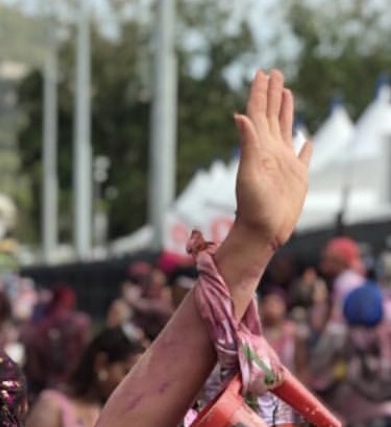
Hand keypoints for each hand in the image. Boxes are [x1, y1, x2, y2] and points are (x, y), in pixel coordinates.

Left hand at [231, 70, 312, 250]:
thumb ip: (247, 143)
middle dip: (272, 94)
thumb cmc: (254, 207)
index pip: (257, 113)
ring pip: (285, 129)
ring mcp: (284, 164)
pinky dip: (304, 147)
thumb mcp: (249, 172)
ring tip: (286, 92)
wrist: (262, 233)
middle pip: (271, 115)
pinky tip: (305, 139)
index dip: (259, 93)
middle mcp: (270, 152)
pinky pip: (302, 157)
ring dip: (285, 110)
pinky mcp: (297, 177)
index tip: (260, 73)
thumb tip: (241, 115)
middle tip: (273, 72)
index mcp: (259, 148)